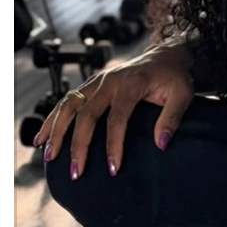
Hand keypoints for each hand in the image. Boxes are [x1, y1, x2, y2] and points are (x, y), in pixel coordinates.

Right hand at [34, 40, 196, 178]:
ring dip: (57, 130)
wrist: (167, 55)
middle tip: (76, 171)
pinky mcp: (92, 84)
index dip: (113, 145)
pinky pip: (68, 101)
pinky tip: (43, 137)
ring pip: (70, 104)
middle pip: (87, 113)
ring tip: (49, 155)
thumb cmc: (174, 76)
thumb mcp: (183, 94)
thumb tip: (161, 143)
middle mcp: (110, 80)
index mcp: (132, 83)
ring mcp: (98, 80)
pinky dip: (53, 118)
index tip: (113, 169)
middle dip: (78, 144)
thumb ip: (172, 118)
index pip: (117, 118)